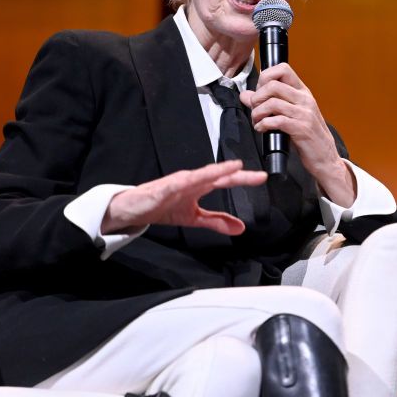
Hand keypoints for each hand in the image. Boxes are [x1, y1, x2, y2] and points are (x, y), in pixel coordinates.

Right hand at [101, 160, 266, 234]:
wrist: (134, 209)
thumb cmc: (162, 207)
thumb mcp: (194, 218)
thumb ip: (216, 221)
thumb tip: (241, 228)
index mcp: (198, 185)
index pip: (224, 180)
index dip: (243, 179)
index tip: (262, 178)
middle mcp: (190, 180)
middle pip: (216, 174)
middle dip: (235, 173)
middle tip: (256, 175)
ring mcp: (175, 183)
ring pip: (198, 175)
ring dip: (214, 171)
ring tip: (231, 168)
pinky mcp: (161, 189)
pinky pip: (174, 184)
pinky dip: (184, 181)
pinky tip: (191, 180)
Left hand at [238, 63, 354, 205]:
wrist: (325, 157)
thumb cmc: (306, 136)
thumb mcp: (288, 115)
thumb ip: (267, 103)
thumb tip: (245, 95)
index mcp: (302, 92)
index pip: (283, 69)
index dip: (265, 77)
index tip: (260, 92)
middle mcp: (304, 99)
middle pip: (273, 84)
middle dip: (257, 98)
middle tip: (254, 110)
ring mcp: (304, 113)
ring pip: (272, 102)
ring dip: (257, 113)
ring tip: (257, 121)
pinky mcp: (301, 128)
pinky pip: (276, 120)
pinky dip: (263, 124)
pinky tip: (262, 129)